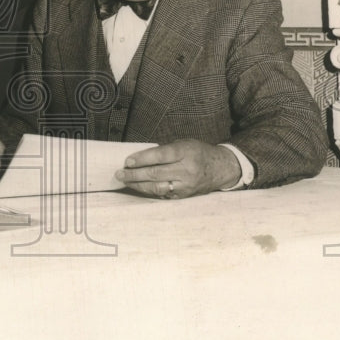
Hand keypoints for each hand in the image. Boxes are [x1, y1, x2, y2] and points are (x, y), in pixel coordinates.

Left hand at [114, 139, 240, 198]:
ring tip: (125, 181)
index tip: (127, 161)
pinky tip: (138, 187)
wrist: (220, 168)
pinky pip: (163, 194)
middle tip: (120, 173)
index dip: (142, 159)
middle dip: (134, 174)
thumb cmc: (198, 152)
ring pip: (157, 187)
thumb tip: (140, 157)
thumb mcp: (183, 144)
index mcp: (186, 153)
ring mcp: (186, 185)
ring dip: (138, 185)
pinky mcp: (184, 196)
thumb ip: (164, 151)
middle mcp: (186, 170)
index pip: (160, 156)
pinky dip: (149, 191)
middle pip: (155, 174)